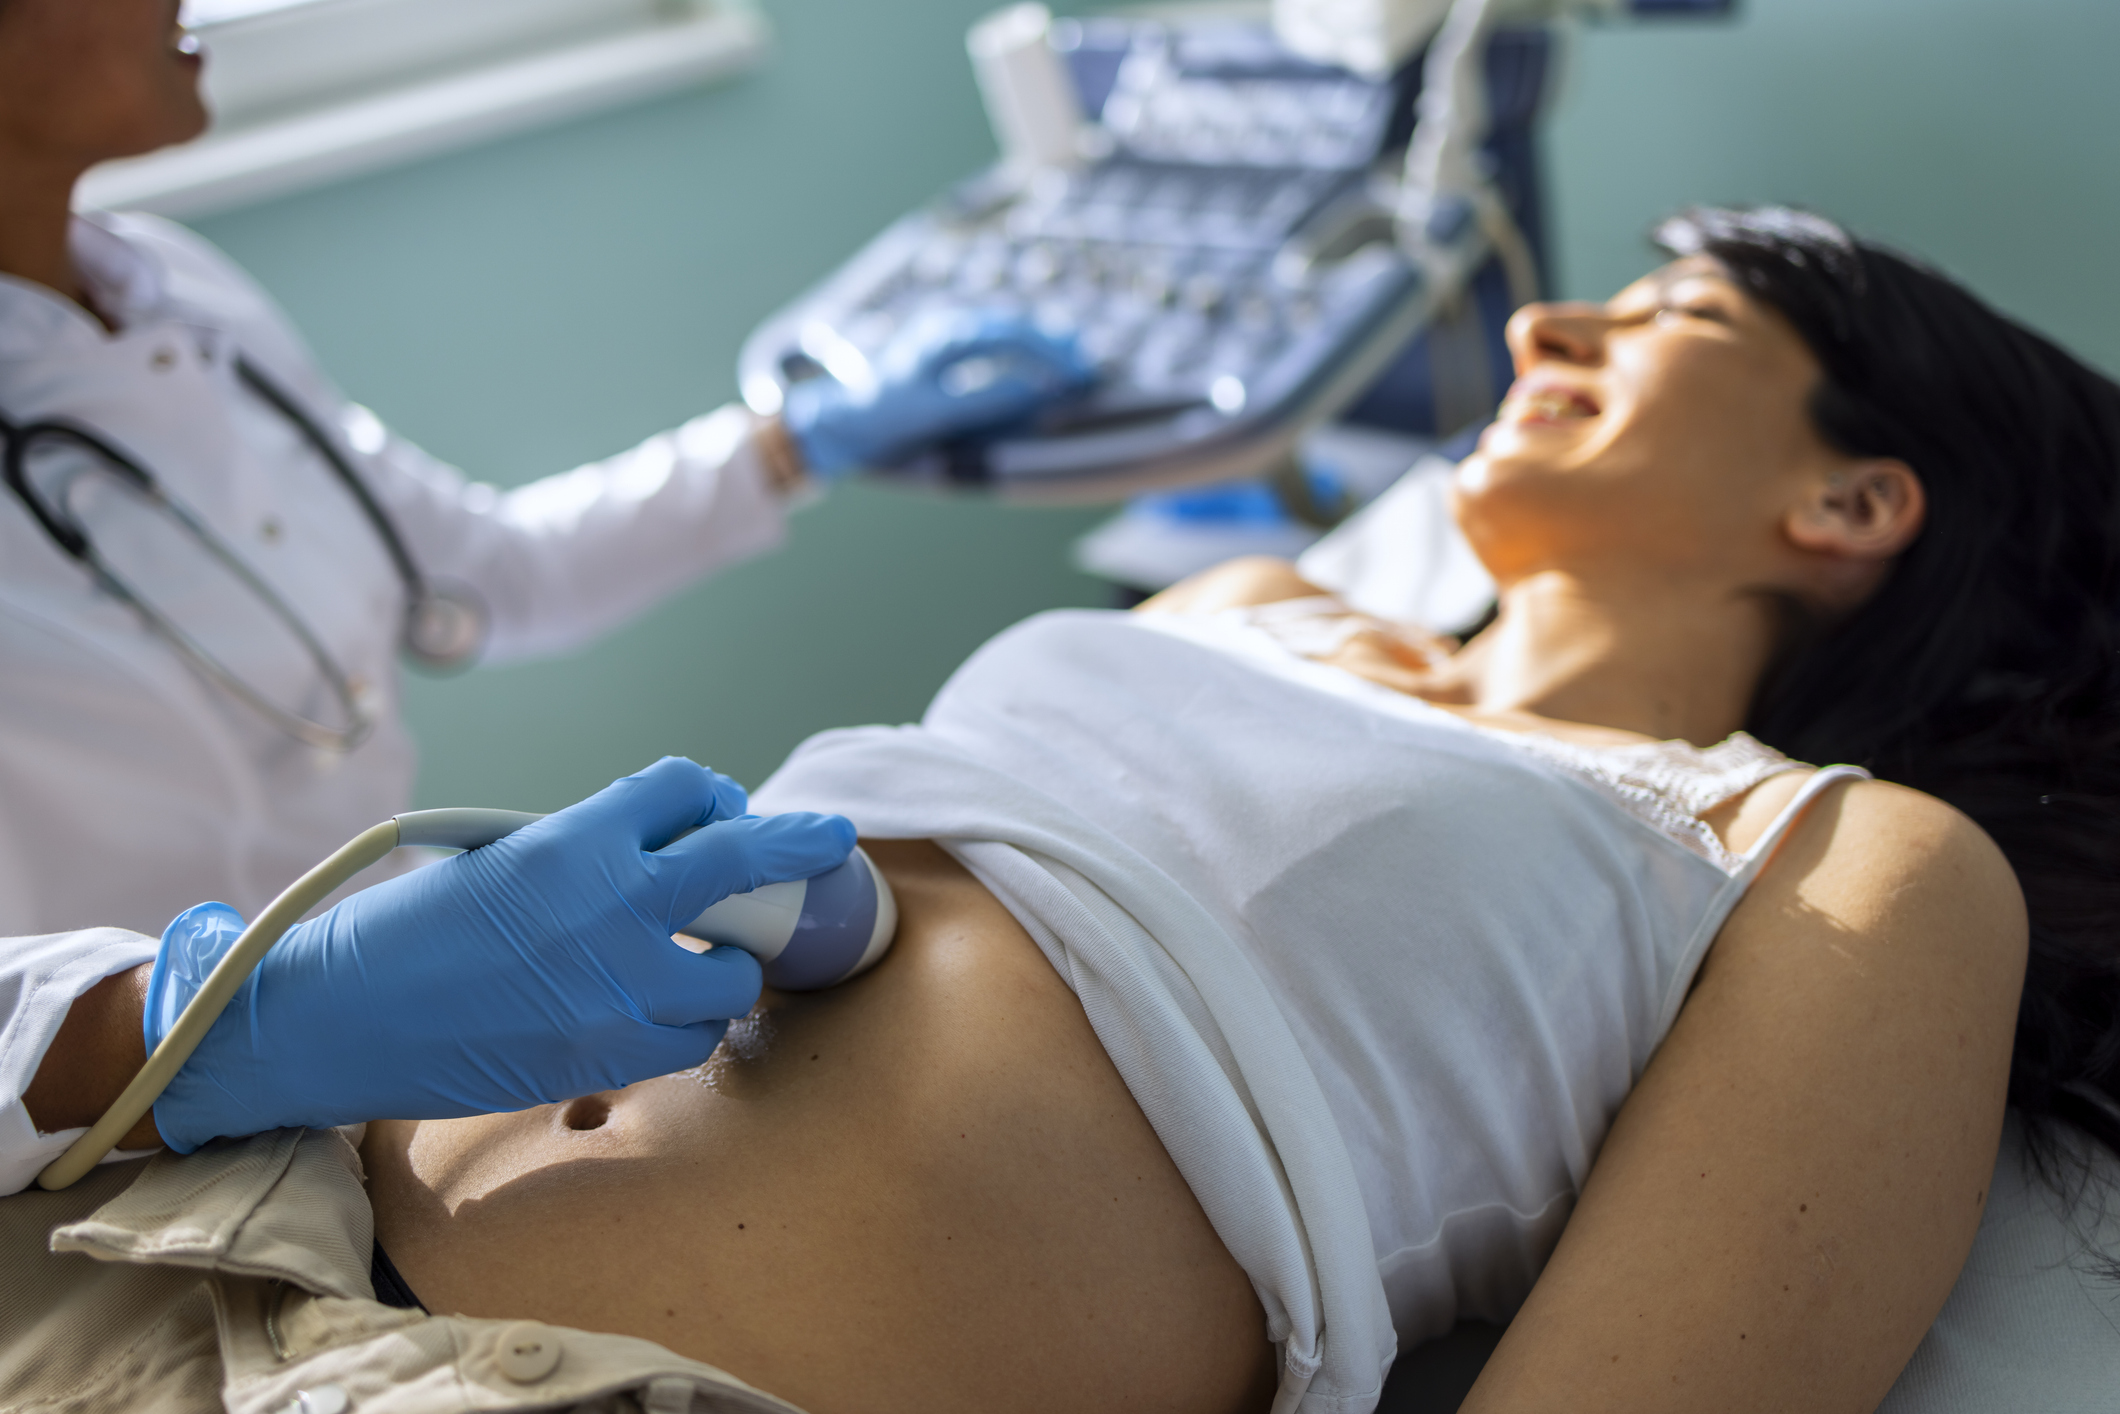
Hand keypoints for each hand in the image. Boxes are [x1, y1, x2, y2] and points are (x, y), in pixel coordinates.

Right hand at [148, 758, 856, 1151]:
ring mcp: (619, 988)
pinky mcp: (609, 1057)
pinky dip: (685, 1026)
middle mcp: (611, 904)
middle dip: (797, 845)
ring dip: (725, 965)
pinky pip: (691, 1038)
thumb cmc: (406, 931)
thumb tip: (663, 855)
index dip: (709, 798)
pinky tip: (657, 1015)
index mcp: (575, 838)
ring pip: (732, 972)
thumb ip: (587, 854)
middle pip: (743, 860)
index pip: (685, 788)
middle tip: (828, 841)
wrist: (338, 1019)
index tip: (724, 813)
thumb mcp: (500, 857)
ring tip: (697, 964)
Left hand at [783, 309, 1095, 478]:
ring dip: (1041, 348)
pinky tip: (1041, 371)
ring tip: (1073, 367)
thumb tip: (1037, 390)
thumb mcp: (937, 412)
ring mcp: (948, 336)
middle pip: (1013, 326)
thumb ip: (987, 399)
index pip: (1008, 333)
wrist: (842, 421)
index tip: (1075, 372)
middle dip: (1053, 345)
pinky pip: (995, 346)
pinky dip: (1023, 356)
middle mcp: (948, 326)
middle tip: (1087, 368)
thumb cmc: (881, 415)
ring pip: (1007, 333)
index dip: (1047, 351)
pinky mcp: (950, 351)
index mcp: (943, 334)